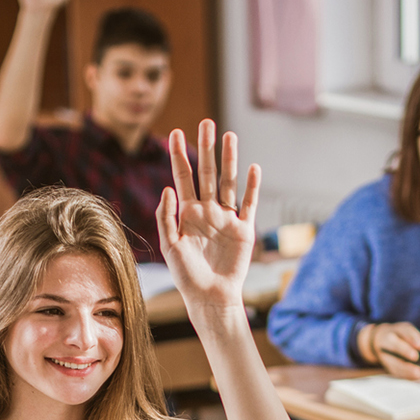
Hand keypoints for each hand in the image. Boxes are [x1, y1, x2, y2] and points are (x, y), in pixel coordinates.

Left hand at [158, 120, 259, 311]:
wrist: (210, 297)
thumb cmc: (186, 275)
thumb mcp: (170, 246)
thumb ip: (166, 217)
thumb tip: (167, 188)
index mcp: (187, 212)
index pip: (182, 176)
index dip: (178, 155)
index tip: (175, 133)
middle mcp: (208, 210)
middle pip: (207, 172)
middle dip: (206, 147)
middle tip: (207, 122)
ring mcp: (227, 218)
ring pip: (229, 182)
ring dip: (230, 160)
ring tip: (230, 136)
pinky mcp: (244, 229)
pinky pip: (249, 204)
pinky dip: (252, 187)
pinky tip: (253, 168)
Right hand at [359, 322, 419, 380]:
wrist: (380, 340)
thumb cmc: (396, 333)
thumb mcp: (403, 328)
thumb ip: (412, 335)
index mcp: (387, 339)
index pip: (395, 345)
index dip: (405, 351)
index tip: (416, 355)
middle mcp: (384, 353)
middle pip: (394, 363)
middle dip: (406, 368)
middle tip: (419, 371)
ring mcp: (386, 362)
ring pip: (396, 371)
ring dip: (409, 375)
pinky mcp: (389, 369)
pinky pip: (399, 375)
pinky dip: (410, 377)